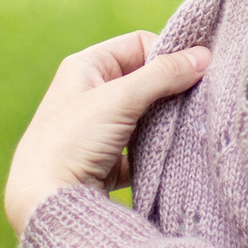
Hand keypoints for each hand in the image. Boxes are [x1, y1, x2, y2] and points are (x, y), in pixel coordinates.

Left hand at [4, 31, 211, 232]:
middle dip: (172, 90)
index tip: (194, 72)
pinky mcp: (105, 160)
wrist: (43, 203)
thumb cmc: (71, 142)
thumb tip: (203, 56)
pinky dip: (157, 151)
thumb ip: (162, 75)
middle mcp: (90, 93)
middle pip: (145, 80)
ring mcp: (98, 128)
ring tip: (190, 126)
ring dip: (167, 121)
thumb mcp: (119, 99)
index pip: (138, 44)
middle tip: (198, 100)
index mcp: (86, 67)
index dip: (167, 54)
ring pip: (145, 115)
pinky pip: (141, 148)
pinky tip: (173, 156)